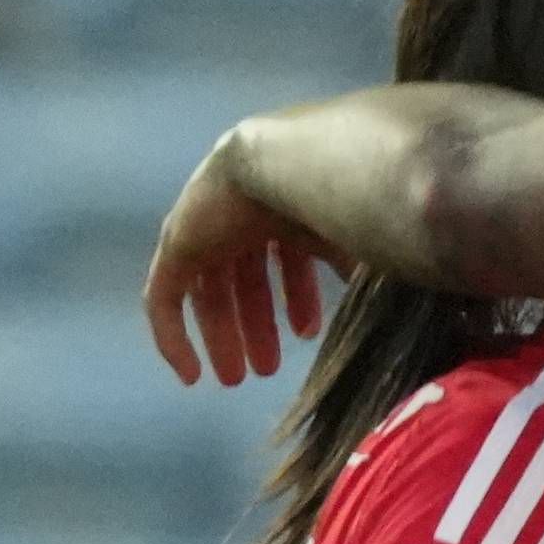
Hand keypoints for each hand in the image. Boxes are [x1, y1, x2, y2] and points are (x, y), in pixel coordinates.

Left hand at [145, 145, 338, 386]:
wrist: (287, 165)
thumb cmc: (335, 202)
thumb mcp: (355, 242)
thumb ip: (361, 271)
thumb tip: (378, 303)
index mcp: (285, 208)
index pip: (287, 260)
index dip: (297, 300)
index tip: (307, 336)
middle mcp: (243, 216)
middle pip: (245, 280)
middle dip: (257, 326)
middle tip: (266, 369)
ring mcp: (205, 228)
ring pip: (209, 291)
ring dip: (225, 334)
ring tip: (237, 378)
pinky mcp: (176, 245)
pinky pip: (164, 299)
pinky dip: (173, 338)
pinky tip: (191, 375)